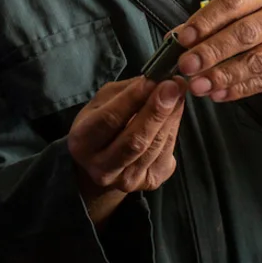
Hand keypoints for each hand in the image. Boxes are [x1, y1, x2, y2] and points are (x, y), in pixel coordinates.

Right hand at [67, 78, 185, 206]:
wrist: (103, 165)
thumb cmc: (101, 126)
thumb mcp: (101, 103)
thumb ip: (125, 92)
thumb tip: (155, 80)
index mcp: (82, 143)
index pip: (109, 120)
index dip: (132, 100)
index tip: (151, 80)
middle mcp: (102, 168)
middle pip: (135, 140)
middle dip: (156, 111)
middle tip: (173, 85)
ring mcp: (127, 180)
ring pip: (155, 147)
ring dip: (171, 117)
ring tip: (179, 92)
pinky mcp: (150, 182)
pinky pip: (167, 153)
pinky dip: (174, 128)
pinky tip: (175, 111)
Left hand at [175, 0, 261, 102]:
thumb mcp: (253, 4)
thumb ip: (217, 18)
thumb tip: (175, 37)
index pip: (234, 1)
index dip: (206, 21)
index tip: (183, 39)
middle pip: (246, 32)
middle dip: (211, 51)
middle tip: (186, 66)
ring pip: (259, 60)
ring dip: (224, 75)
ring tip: (199, 86)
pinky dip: (242, 89)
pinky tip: (221, 94)